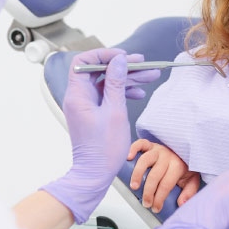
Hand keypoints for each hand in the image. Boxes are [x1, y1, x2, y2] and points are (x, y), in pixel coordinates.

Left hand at [41, 49, 160, 222]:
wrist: (95, 174)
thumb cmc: (103, 148)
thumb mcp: (114, 111)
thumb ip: (117, 83)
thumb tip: (120, 61)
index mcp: (78, 95)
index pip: (85, 62)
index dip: (104, 55)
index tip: (124, 57)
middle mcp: (79, 97)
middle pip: (99, 70)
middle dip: (123, 66)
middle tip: (144, 64)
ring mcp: (86, 105)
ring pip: (107, 82)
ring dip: (128, 79)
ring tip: (151, 76)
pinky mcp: (94, 112)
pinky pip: (108, 95)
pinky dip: (123, 92)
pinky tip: (139, 93)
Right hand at [128, 139, 200, 212]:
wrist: (184, 151)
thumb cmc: (184, 167)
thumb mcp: (191, 181)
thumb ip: (189, 193)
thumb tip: (181, 204)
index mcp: (177, 166)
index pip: (166, 184)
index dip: (160, 198)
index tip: (156, 208)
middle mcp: (167, 156)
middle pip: (154, 175)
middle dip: (148, 192)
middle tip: (146, 203)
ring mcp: (157, 150)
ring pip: (145, 160)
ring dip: (137, 174)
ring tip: (134, 187)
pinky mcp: (150, 145)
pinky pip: (141, 143)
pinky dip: (133, 149)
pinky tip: (128, 158)